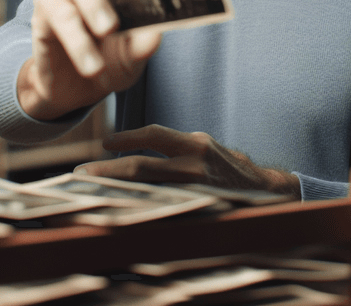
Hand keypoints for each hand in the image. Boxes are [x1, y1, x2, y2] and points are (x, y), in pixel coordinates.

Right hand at [17, 0, 162, 120]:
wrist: (78, 89)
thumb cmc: (111, 57)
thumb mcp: (133, 54)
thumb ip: (142, 44)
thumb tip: (154, 36)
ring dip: (92, 1)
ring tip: (109, 29)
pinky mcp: (44, 13)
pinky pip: (60, 17)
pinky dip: (78, 41)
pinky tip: (93, 64)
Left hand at [74, 124, 300, 197]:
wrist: (269, 195)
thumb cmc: (229, 169)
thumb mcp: (205, 149)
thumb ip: (177, 150)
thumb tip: (141, 154)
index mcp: (195, 144)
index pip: (153, 135)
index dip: (126, 138)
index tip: (104, 143)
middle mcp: (195, 164)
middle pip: (141, 167)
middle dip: (108, 170)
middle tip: (81, 173)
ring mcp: (198, 190)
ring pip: (147, 190)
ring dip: (117, 191)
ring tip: (92, 193)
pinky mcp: (200, 211)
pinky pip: (162, 210)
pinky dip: (139, 210)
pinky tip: (121, 215)